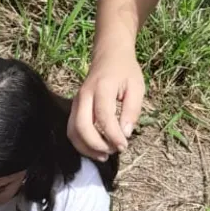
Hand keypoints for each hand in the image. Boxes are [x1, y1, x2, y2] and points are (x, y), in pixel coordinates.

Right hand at [67, 44, 143, 160]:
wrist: (109, 55)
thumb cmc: (125, 71)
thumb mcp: (137, 87)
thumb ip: (132, 110)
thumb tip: (125, 133)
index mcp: (102, 87)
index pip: (104, 116)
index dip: (113, 135)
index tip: (124, 146)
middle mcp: (84, 95)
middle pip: (82, 126)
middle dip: (96, 144)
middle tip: (113, 150)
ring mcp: (76, 102)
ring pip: (73, 131)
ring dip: (86, 147)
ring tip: (104, 155)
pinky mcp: (74, 108)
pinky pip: (72, 129)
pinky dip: (81, 143)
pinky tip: (95, 149)